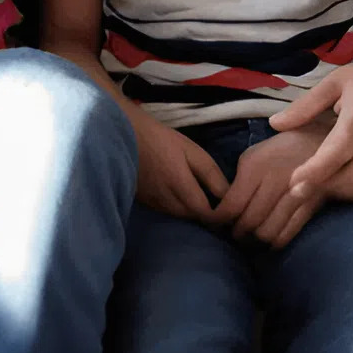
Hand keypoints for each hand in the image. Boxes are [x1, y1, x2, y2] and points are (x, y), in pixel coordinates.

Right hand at [130, 107, 228, 221]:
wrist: (123, 136)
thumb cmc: (161, 140)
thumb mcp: (191, 151)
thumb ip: (211, 175)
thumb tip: (228, 196)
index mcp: (181, 186)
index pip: (206, 215)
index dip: (219, 215)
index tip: (229, 208)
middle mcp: (167, 201)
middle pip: (193, 217)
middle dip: (206, 213)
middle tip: (218, 203)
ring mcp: (154, 204)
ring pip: (180, 216)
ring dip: (191, 211)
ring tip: (201, 198)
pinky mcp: (145, 202)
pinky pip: (167, 211)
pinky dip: (177, 207)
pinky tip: (180, 195)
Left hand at [210, 125, 331, 247]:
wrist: (325, 142)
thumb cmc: (282, 148)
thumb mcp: (255, 154)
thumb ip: (239, 180)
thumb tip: (225, 207)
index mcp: (255, 166)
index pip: (231, 205)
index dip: (219, 220)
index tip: (213, 223)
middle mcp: (274, 180)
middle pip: (248, 222)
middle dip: (236, 233)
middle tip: (232, 234)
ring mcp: (295, 194)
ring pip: (267, 232)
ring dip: (254, 241)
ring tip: (249, 238)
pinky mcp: (311, 205)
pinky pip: (288, 234)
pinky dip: (275, 243)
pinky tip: (269, 240)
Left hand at [267, 43, 352, 203]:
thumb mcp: (334, 82)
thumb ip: (305, 107)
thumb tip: (274, 125)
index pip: (333, 156)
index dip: (312, 174)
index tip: (294, 186)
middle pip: (350, 179)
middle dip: (326, 186)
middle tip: (310, 184)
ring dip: (348, 193)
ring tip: (333, 182)